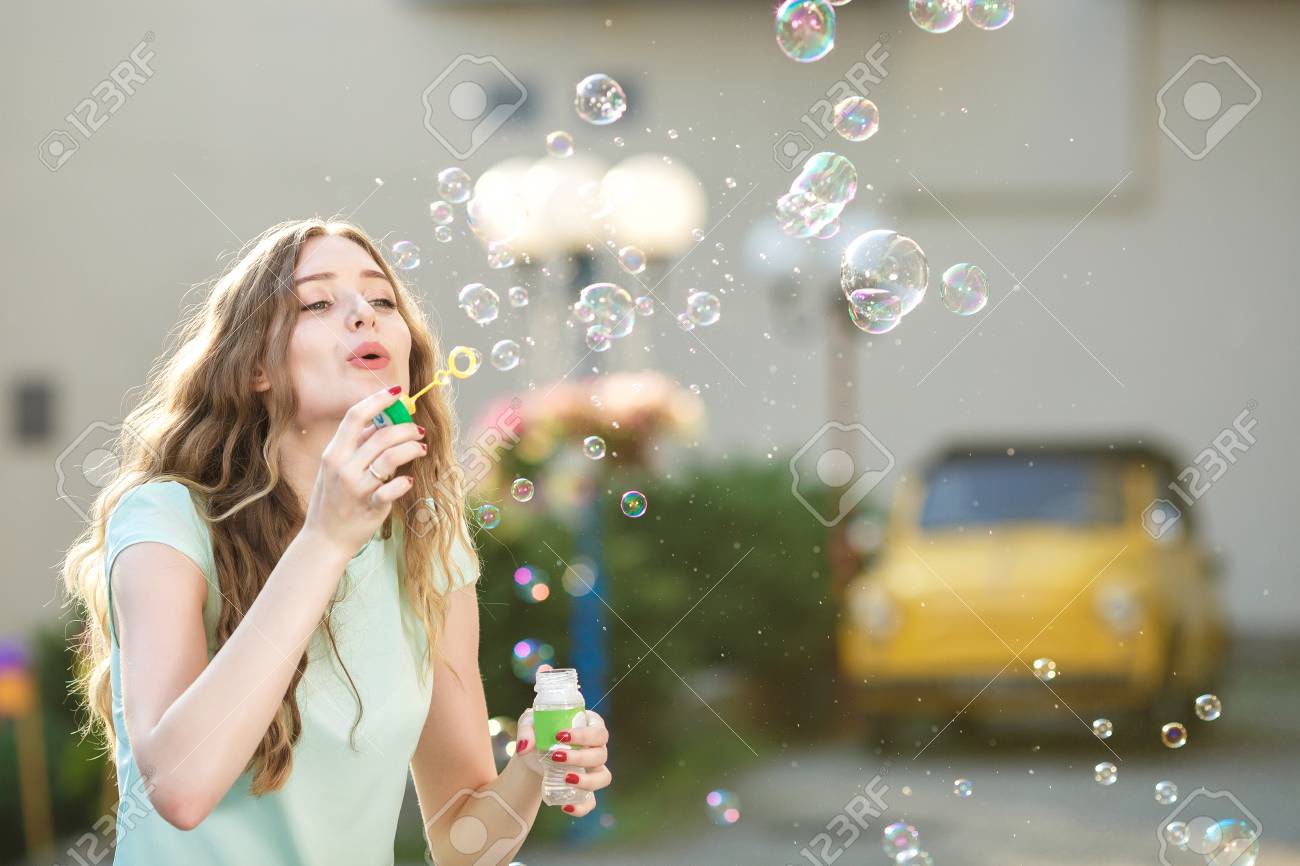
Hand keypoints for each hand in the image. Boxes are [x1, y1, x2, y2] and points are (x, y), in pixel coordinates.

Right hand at [301, 386, 427, 554]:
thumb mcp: (334, 468)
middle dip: (405, 428)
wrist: (324, 539)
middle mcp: (343, 466)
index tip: (396, 393)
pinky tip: (408, 480)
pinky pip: (393, 488)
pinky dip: (403, 482)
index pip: (355, 416)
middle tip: (417, 430)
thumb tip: (379, 422)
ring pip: (391, 457)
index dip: (378, 400)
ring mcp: (357, 486)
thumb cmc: (332, 500)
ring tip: (420, 448)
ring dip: (411, 448)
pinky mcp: (370, 505)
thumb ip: (354, 446)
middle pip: (381, 435)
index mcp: (333, 452)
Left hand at [513, 664, 612, 816]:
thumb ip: (532, 714)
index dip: (585, 734)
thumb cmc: (537, 731)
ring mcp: (593, 772)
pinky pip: (592, 803)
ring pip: (603, 777)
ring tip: (565, 779)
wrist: (530, 758)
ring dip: (587, 780)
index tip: (559, 735)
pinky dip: (582, 807)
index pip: (599, 729)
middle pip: (602, 753)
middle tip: (556, 754)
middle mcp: (597, 749)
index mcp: (589, 726)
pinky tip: (565, 807)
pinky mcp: (584, 792)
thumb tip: (532, 711)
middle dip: (582, 755)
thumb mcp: (531, 719)